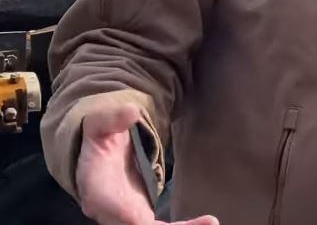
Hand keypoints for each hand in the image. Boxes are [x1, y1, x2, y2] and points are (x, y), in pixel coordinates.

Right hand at [76, 104, 217, 224]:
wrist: (96, 155)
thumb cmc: (98, 138)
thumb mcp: (100, 123)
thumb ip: (112, 118)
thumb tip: (131, 112)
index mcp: (99, 192)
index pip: (119, 213)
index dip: (138, 221)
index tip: (158, 223)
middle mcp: (111, 213)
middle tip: (206, 222)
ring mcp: (126, 217)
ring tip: (211, 222)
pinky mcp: (140, 216)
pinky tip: (206, 222)